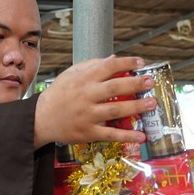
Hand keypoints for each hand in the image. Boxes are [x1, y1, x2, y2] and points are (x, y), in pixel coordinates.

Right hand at [33, 56, 156, 147]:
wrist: (41, 119)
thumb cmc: (59, 94)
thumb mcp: (71, 74)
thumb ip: (92, 65)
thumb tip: (114, 58)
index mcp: (83, 79)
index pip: (107, 67)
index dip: (126, 63)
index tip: (140, 63)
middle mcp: (86, 96)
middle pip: (114, 88)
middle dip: (135, 84)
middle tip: (151, 82)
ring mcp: (88, 115)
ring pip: (115, 110)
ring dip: (136, 107)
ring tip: (152, 104)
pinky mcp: (88, 132)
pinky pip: (110, 135)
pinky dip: (127, 136)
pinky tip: (142, 136)